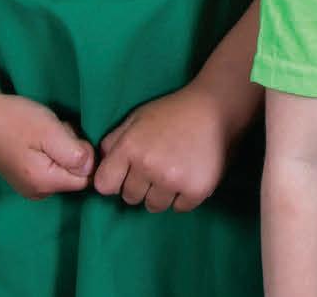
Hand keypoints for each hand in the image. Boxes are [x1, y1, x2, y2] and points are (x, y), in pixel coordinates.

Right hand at [0, 91, 95, 199]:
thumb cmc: (15, 120)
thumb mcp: (50, 131)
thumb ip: (74, 153)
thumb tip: (90, 166)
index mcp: (45, 184)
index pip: (85, 177)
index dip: (83, 153)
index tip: (66, 135)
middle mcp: (38, 193)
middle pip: (74, 175)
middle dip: (71, 150)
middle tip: (53, 131)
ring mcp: (30, 187)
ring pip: (63, 170)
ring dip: (61, 149)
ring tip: (43, 133)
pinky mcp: (24, 178)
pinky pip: (50, 168)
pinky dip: (50, 152)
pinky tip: (37, 139)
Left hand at [94, 80, 244, 212]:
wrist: (216, 108)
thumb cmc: (173, 112)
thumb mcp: (136, 118)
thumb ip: (114, 141)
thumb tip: (100, 164)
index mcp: (130, 148)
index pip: (104, 185)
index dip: (114, 180)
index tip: (126, 174)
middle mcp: (148, 167)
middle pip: (130, 198)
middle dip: (139, 186)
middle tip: (157, 167)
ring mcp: (173, 180)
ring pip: (153, 206)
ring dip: (161, 194)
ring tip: (174, 171)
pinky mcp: (196, 190)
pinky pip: (179, 208)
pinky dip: (183, 196)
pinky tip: (189, 175)